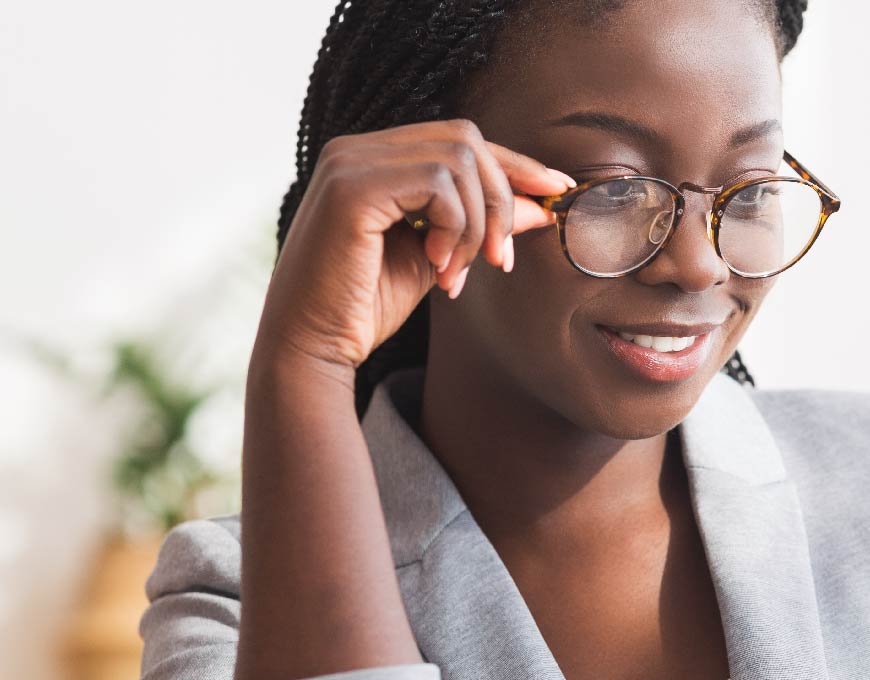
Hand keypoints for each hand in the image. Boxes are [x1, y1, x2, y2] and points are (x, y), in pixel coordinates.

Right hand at [253, 118, 574, 375]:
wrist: (312, 349)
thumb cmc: (365, 308)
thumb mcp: (439, 257)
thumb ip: (480, 224)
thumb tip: (543, 204)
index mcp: (373, 159)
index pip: (457, 142)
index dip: (514, 163)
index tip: (557, 191)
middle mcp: (356, 149)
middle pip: (466, 140)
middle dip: (501, 198)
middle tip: (500, 260)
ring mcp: (350, 162)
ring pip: (458, 160)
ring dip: (475, 224)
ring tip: (456, 274)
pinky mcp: (351, 187)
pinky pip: (437, 184)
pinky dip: (454, 229)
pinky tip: (437, 268)